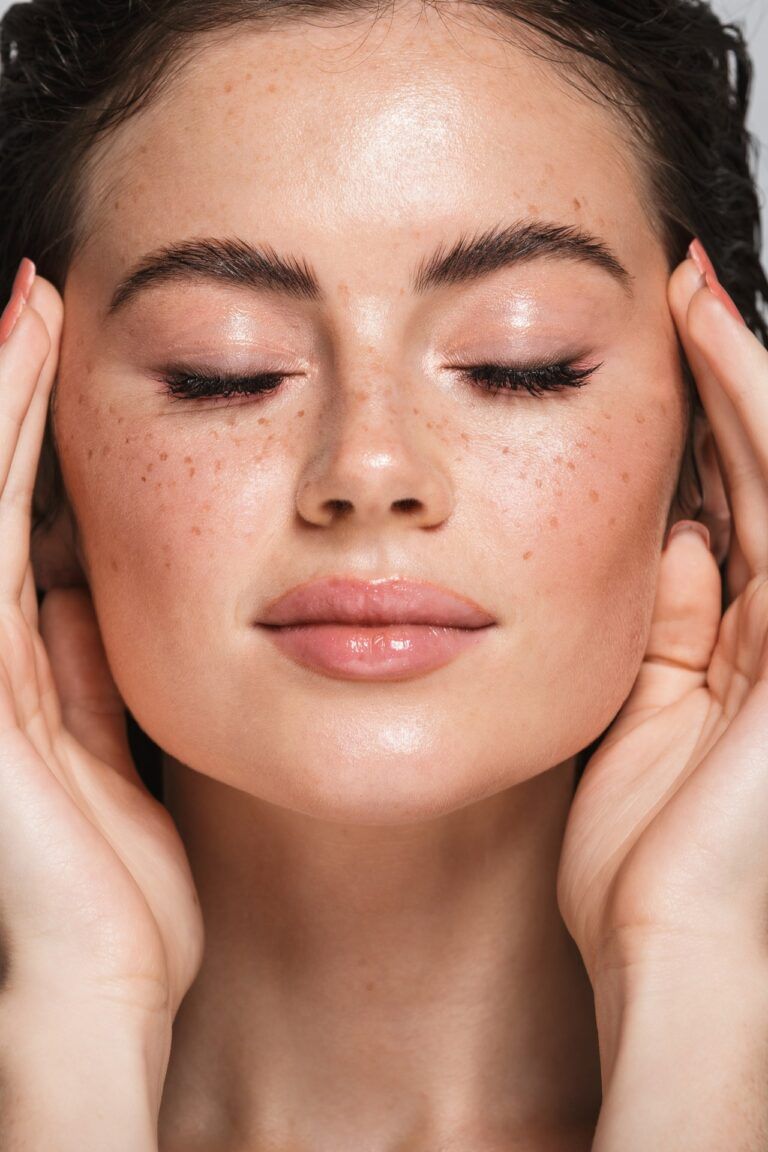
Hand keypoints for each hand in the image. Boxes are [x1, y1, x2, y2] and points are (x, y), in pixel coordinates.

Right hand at [0, 262, 203, 1029]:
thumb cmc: (117, 892)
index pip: (22, 524)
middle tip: (39, 295)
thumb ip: (81, 677)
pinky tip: (15, 384)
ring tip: (25, 307)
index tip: (62, 355)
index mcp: (21, 666)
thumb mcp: (108, 757)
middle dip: (10, 394)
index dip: (32, 436)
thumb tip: (77, 594)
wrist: (102, 986)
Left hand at [557, 245, 767, 993]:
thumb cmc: (645, 868)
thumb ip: (661, 629)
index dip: (698, 435)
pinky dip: (757, 419)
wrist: (674, 954)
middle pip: (756, 476)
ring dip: (742, 379)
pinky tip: (722, 350)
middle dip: (723, 383)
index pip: (726, 512)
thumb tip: (669, 542)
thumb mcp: (640, 721)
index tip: (650, 367)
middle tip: (677, 295)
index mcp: (737, 650)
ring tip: (694, 296)